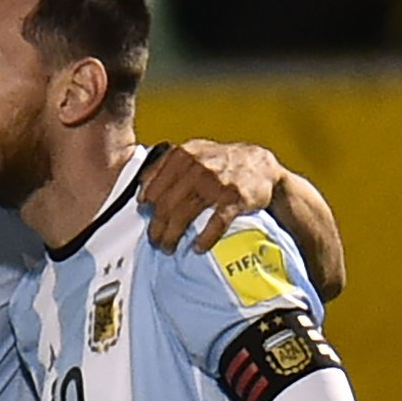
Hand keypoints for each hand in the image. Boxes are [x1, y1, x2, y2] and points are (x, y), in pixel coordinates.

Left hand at [138, 140, 283, 252]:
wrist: (260, 165)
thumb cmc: (221, 161)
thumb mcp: (193, 153)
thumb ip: (167, 165)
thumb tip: (142, 187)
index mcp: (184, 155)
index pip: (155, 184)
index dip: (147, 204)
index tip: (144, 216)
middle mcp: (198, 167)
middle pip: (167, 203)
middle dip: (157, 226)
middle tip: (155, 240)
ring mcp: (216, 183)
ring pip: (185, 214)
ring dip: (173, 235)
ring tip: (169, 247)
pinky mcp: (235, 199)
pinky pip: (216, 223)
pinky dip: (205, 238)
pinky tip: (197, 248)